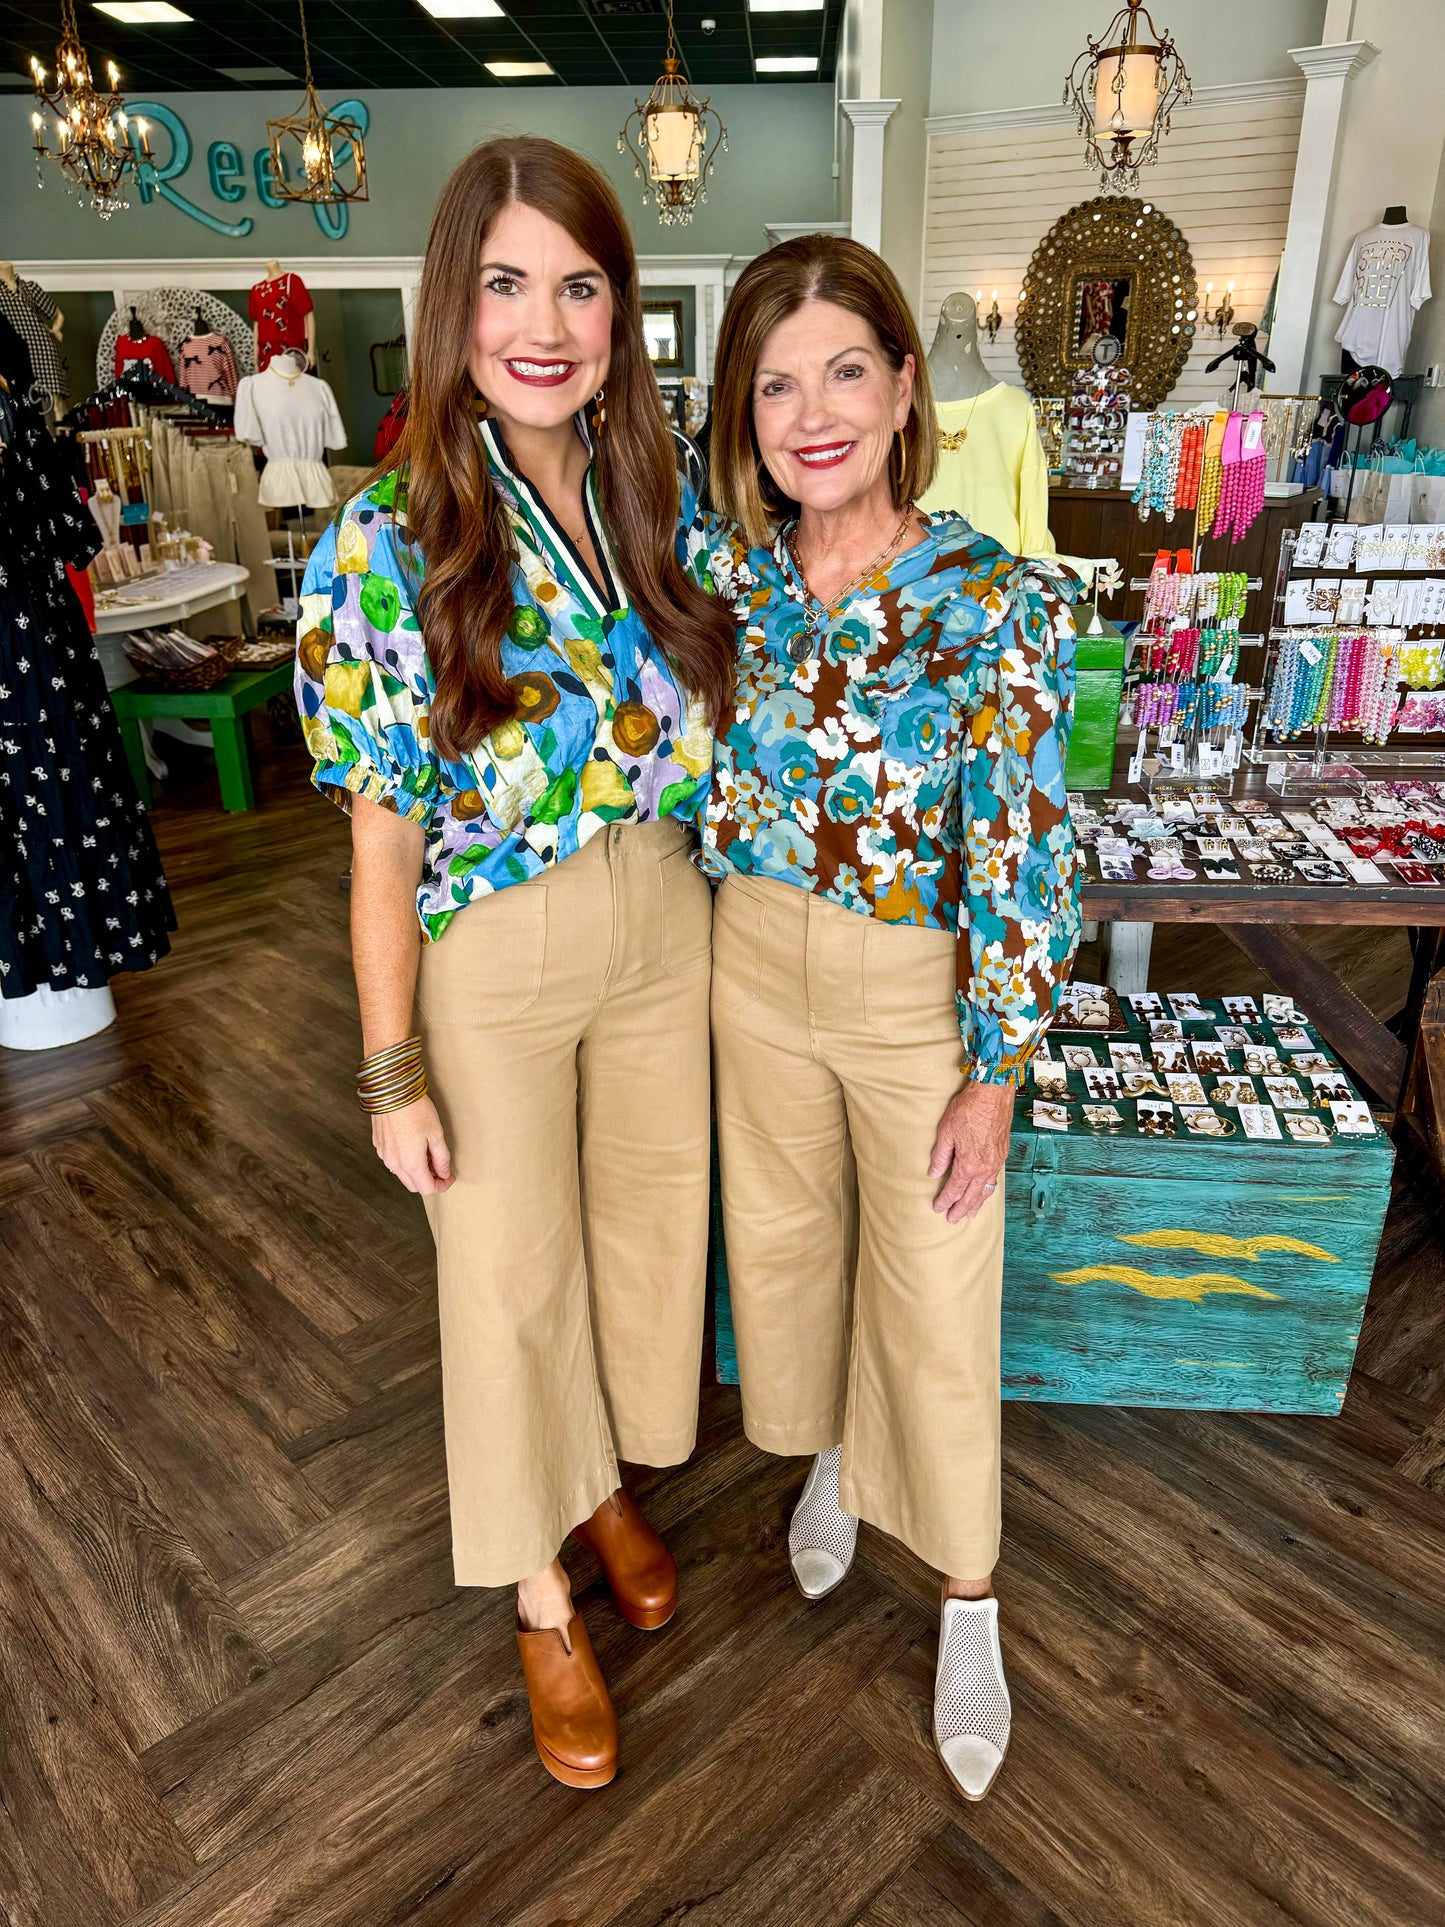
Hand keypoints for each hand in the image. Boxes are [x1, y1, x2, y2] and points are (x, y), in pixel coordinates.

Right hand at [372, 1095, 453, 1194]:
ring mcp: (384, 1155)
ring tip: (429, 1154)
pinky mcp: (379, 1145)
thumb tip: (444, 1172)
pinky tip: (414, 1146)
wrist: (392, 1091)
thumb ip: (441, 1158)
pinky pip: (393, 1161)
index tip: (450, 1177)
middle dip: (429, 1180)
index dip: (442, 1186)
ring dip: (416, 1171)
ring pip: (402, 1174)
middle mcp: (395, 1164)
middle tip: (441, 1168)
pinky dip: (405, 1161)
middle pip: (413, 1185)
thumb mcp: (436, 1134)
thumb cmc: (415, 1111)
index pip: (427, 1188)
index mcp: (411, 1164)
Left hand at [928, 1081, 1012, 1223]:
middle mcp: (984, 1168)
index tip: (938, 1208)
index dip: (945, 1201)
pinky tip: (984, 1192)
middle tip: (953, 1219)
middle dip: (961, 1209)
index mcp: (967, 1165)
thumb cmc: (968, 1109)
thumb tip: (934, 1174)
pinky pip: (994, 1180)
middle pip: (971, 1196)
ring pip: (986, 1190)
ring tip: (970, 1213)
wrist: (992, 1094)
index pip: (954, 1189)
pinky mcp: (1002, 1155)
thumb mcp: (945, 1131)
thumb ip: (940, 1156)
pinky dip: (988, 1191)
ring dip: (977, 1204)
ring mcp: (996, 1163)